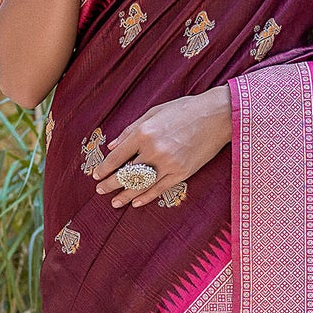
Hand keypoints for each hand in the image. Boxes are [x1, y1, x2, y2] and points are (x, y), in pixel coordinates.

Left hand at [95, 87, 232, 208]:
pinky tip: (136, 202)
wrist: (216, 115)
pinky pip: (160, 189)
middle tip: (100, 190)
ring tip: (115, 202)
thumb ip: (131, 129)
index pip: (117, 156)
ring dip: (126, 195)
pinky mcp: (183, 172)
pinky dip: (146, 197)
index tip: (96, 175)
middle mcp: (154, 150)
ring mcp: (169, 163)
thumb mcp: (153, 112)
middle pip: (126, 173)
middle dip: (110, 184)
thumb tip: (112, 146)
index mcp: (144, 132)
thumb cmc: (184, 110)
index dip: (104, 168)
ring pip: (142, 185)